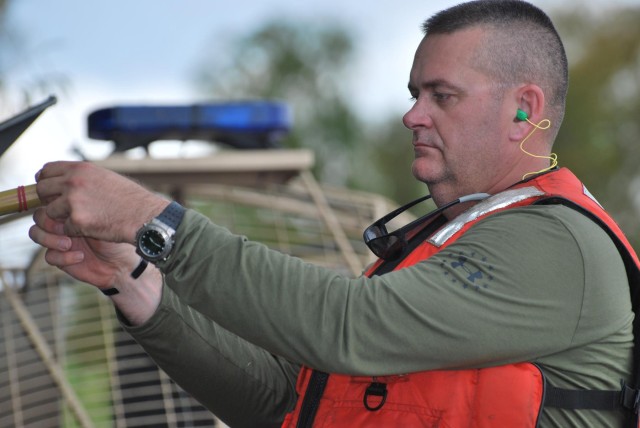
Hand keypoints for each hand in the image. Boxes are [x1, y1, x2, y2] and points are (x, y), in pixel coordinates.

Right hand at [29, 207, 137, 289]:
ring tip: (69, 244)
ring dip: (50, 238)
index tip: (68, 207)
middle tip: (65, 227)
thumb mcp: (103, 211)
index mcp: (72, 205)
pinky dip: (63, 257)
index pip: (48, 198)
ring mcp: (60, 239)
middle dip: (48, 220)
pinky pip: (49, 256)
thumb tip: (66, 192)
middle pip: (39, 215)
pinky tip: (80, 256)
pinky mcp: (61, 257)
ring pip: (36, 233)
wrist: (125, 259)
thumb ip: (83, 201)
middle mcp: (64, 221)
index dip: (52, 203)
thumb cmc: (118, 231)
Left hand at [35, 161, 168, 242]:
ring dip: (62, 217)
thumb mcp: (106, 178)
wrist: (144, 216)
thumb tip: (65, 179)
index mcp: (81, 169)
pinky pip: (65, 228)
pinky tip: (92, 228)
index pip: (46, 170)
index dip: (45, 181)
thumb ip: (83, 177)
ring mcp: (73, 201)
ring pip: (49, 211)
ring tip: (82, 219)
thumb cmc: (131, 199)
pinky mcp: (77, 221)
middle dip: (48, 200)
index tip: (50, 190)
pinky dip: (76, 231)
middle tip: (61, 208)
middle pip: (41, 189)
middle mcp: (73, 182)